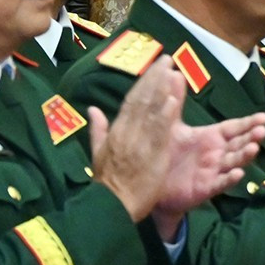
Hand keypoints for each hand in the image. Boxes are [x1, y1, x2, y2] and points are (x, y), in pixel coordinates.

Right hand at [89, 58, 183, 221]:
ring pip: (150, 111)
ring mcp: (138, 142)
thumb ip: (98, 129)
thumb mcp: (98, 153)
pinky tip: (173, 99)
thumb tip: (91, 109)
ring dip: (162, 89)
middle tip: (168, 59)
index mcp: (116, 131)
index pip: (131, 101)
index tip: (155, 67)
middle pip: (141, 99)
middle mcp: (126, 132)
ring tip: (172, 70)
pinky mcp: (151, 155)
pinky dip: (165, 114)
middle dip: (155, 78)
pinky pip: (158, 132)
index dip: (144, 82)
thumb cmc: (107, 182)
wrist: (111, 205)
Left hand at [152, 112, 264, 237]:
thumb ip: (175, 101)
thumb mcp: (170, 125)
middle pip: (239, 143)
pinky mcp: (206, 187)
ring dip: (245, 155)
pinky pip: (220, 183)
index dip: (249, 123)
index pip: (234, 128)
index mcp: (211, 137)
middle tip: (262, 131)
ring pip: (234, 162)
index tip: (264, 117)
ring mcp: (214, 171)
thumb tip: (175, 74)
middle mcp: (217, 153)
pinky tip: (237, 174)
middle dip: (252, 137)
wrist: (152, 183)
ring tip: (253, 148)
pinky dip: (230, 179)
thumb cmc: (166, 153)